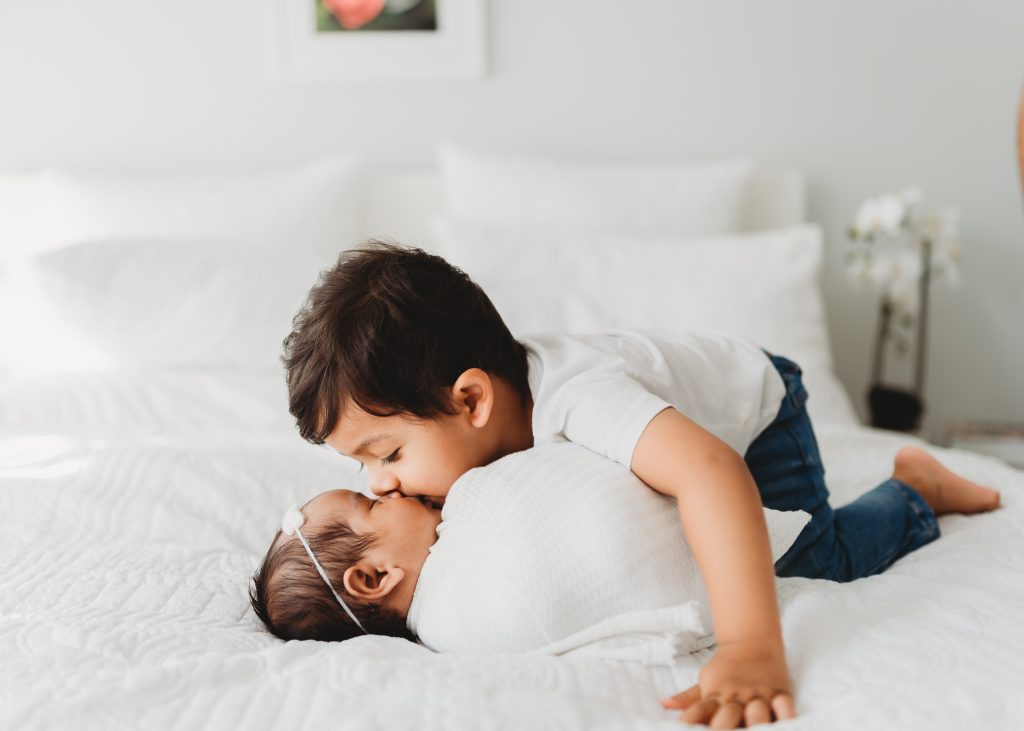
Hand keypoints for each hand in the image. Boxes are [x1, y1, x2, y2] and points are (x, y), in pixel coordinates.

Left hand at [660, 640, 795, 727]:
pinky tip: (785, 727)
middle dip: (722, 729)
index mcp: (716, 695)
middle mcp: (736, 696)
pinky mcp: (780, 693)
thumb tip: (664, 706)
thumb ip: (687, 699)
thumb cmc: (726, 670)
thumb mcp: (704, 682)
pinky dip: (786, 717)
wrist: (752, 642)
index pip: (702, 711)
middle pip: (728, 716)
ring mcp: (758, 695)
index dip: (693, 722)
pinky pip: (785, 706)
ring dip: (755, 725)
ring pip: (758, 713)